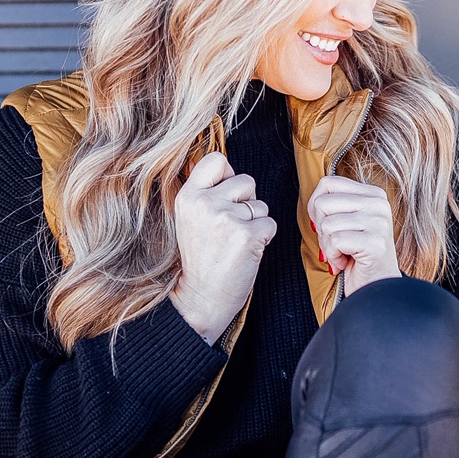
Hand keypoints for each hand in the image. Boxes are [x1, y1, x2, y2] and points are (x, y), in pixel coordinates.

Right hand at [169, 153, 276, 343]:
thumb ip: (204, 192)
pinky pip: (270, 223)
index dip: (228, 174)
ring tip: (236, 241)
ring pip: (260, 204)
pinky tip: (246, 251)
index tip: (225, 194)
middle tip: (230, 227)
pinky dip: (264, 237)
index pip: (217, 160)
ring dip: (256, 221)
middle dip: (246, 201)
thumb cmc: (200, 259)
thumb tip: (223, 166)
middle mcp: (207, 203)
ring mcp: (228, 218)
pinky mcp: (249, 234)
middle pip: (245, 180)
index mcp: (188, 196)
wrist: (202, 297)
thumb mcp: (189, 219)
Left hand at [308, 175, 401, 296]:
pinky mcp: (375, 242)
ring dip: (327, 246)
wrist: (375, 288)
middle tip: (336, 244)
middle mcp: (379, 204)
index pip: (328, 183)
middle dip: (321, 229)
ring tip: (342, 254)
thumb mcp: (347, 221)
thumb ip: (334, 204)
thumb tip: (313, 200)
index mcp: (373, 194)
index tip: (326, 226)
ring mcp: (379, 222)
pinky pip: (335, 241)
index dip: (315, 206)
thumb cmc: (356, 255)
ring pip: (327, 224)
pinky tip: (345, 262)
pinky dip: (334, 257)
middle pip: (323, 203)